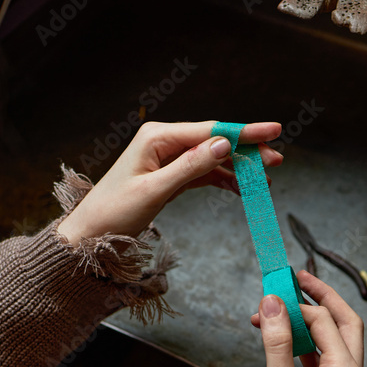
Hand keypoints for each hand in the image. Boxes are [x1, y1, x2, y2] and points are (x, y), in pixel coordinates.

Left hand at [57, 121, 283, 244]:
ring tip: (264, 177)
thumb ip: (190, 167)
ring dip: (238, 168)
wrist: (90, 235)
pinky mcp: (169, 176)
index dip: (244, 132)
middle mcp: (163, 141)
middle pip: (214, 141)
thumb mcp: (154, 190)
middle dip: (246, 150)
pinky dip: (222, 180)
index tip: (274, 131)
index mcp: (157, 136)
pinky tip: (241, 187)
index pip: (210, 131)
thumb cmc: (114, 212)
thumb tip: (222, 145)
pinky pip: (202, 174)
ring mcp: (166, 158)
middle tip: (276, 160)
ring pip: (211, 158)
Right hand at [250, 270, 365, 366]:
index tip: (270, 292)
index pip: (324, 323)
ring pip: (336, 342)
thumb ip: (276, 341)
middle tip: (298, 278)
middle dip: (322, 299)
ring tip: (280, 311)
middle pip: (345, 324)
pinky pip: (325, 361)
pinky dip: (307, 345)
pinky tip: (285, 340)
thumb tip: (272, 303)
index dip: (298, 305)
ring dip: (311, 323)